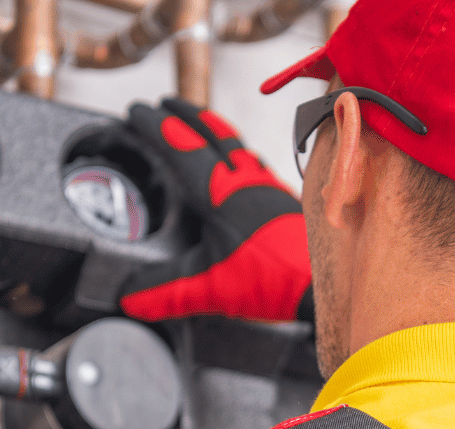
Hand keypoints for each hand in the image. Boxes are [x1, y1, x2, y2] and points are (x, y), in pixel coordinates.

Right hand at [119, 98, 312, 324]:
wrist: (324, 283)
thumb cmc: (275, 279)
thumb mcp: (211, 289)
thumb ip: (168, 292)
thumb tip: (130, 298)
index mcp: (221, 194)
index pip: (182, 148)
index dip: (156, 127)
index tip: (138, 111)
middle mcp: (247, 181)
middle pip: (212, 133)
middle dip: (186, 114)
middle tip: (166, 102)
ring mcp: (269, 187)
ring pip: (236, 144)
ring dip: (214, 128)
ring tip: (200, 123)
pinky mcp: (284, 200)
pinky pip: (256, 163)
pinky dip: (239, 153)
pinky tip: (242, 165)